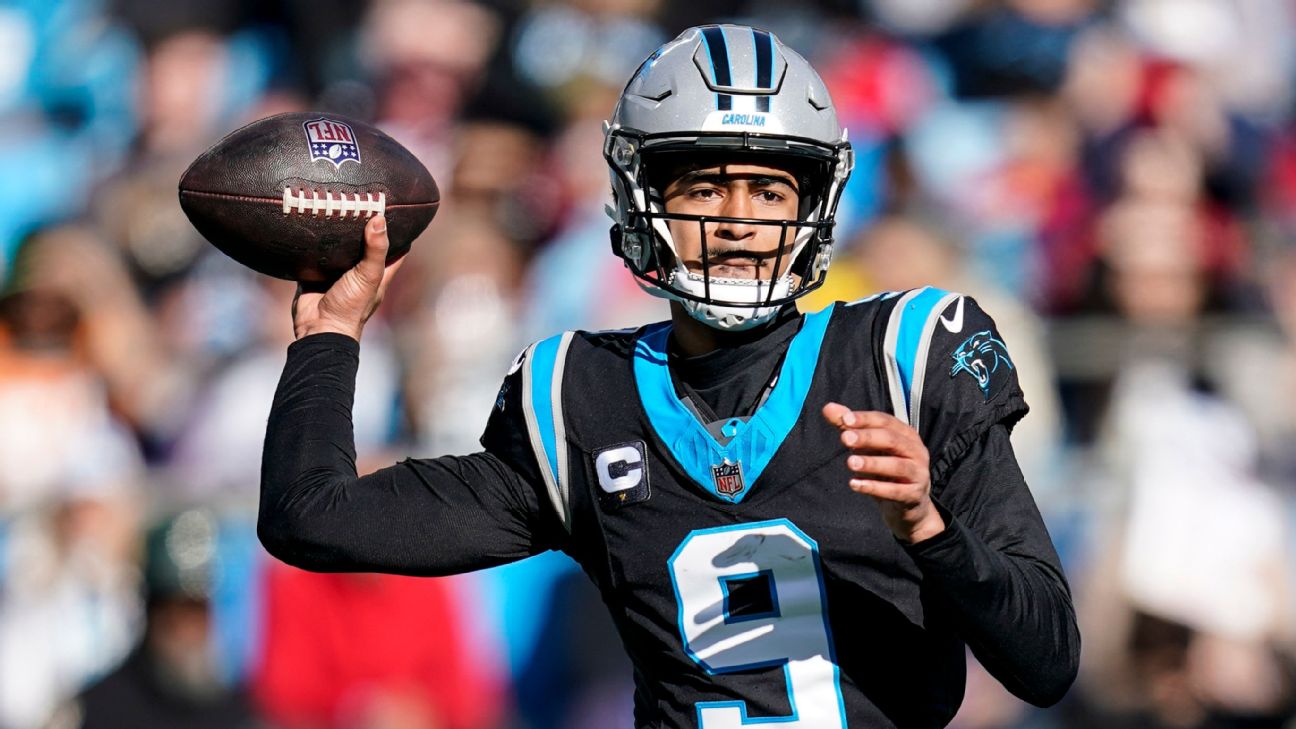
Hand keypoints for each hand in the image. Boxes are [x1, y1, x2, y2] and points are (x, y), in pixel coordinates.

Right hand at [292, 215, 404, 340]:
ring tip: (336, 205)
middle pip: (365, 245)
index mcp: (378, 274)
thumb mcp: (368, 276)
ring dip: (338, 233)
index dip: (399, 233)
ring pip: (339, 248)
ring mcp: (337, 273)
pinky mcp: (316, 274)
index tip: (397, 211)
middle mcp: (359, 272)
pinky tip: (312, 223)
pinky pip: (316, 255)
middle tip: (361, 201)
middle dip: (364, 227)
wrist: (317, 328)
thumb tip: (380, 218)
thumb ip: (375, 250)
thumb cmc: (350, 307)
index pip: (396, 250)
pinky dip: (315, 243)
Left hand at [821, 403, 944, 543]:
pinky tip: (855, 484)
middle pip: (892, 440)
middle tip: (845, 439)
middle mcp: (916, 451)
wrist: (908, 506)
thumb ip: (849, 427)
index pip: (885, 421)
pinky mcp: (914, 495)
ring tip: (850, 463)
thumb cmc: (886, 470)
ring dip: (872, 463)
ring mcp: (918, 473)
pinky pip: (896, 491)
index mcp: (905, 434)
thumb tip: (827, 408)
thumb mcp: (868, 448)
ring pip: (897, 465)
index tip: (844, 419)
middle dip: (868, 438)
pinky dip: (875, 488)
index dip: (865, 419)